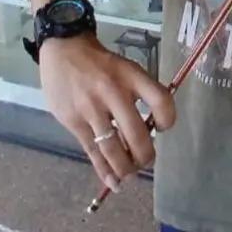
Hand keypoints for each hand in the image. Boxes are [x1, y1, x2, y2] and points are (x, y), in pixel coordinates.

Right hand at [39, 33, 175, 193]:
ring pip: (113, 148)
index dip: (168, 119)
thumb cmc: (101, 64)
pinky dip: (104, 170)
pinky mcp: (73, 121)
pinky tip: (113, 181)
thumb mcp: (126, 68)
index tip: (163, 128)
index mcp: (131, 76)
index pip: (160, 100)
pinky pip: (92, 151)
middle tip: (147, 161)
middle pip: (136, 133)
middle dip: (145, 155)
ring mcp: (91, 108)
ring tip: (131, 174)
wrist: (64, 50)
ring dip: (125, 168)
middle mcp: (113, 92)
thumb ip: (139, 94)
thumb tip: (150, 130)